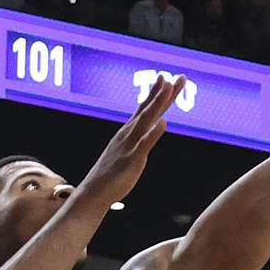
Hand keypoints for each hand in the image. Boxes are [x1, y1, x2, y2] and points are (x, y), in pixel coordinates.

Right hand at [76, 74, 184, 207]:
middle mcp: (128, 134)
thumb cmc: (110, 176)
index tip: (167, 78)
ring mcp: (129, 145)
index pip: (145, 109)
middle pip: (148, 109)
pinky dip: (153, 133)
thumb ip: (140, 140)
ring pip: (146, 120)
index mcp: (128, 133)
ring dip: (157, 103)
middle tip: (176, 77)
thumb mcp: (127, 153)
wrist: (92, 193)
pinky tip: (163, 123)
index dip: (157, 94)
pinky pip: (143, 144)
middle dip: (163, 92)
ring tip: (169, 87)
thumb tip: (154, 127)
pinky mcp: (131, 160)